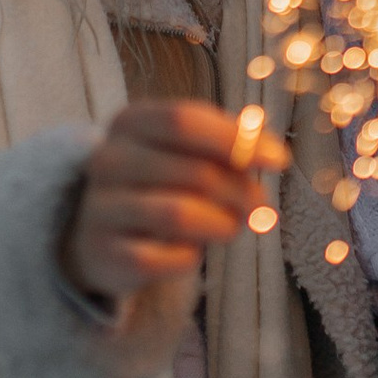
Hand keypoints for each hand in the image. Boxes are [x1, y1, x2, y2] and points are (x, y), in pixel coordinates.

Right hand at [60, 99, 290, 302]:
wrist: (98, 232)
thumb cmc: (158, 182)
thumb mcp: (185, 150)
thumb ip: (228, 143)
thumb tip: (274, 154)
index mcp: (130, 122)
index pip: (184, 120)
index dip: (235, 139)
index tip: (279, 161)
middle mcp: (107, 159)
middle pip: (193, 171)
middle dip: (240, 192)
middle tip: (261, 207)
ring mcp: (100, 207)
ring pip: (179, 215)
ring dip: (221, 224)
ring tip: (231, 227)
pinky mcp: (105, 253)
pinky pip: (168, 257)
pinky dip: (192, 257)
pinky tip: (191, 251)